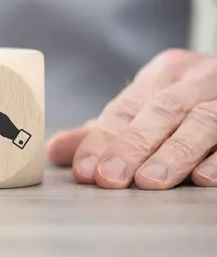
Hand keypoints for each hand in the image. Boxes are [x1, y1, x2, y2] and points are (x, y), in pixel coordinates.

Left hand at [47, 49, 216, 189]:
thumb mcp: (145, 109)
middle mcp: (194, 80)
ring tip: (149, 181)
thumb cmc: (186, 101)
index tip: (83, 170)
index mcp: (162, 75)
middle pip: (160, 111)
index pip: (125, 108)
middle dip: (132, 146)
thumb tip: (54, 151)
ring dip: (174, 153)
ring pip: (201, 121)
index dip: (103, 140)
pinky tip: (203, 178)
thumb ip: (104, 132)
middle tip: (109, 178)